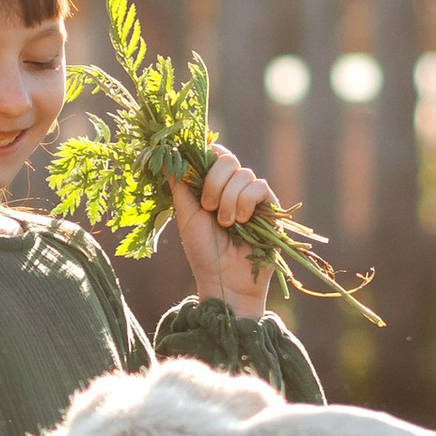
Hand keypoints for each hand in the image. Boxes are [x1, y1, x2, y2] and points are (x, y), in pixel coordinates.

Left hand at [169, 147, 275, 318]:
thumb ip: (180, 185)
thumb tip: (165, 155)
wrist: (225, 280)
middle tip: (209, 207)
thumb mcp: (186, 216)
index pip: (213, 155)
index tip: (194, 174)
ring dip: (229, 199)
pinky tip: (242, 221)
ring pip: (243, 173)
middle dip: (214, 182)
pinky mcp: (270, 207)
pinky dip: (246, 202)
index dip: (205, 157)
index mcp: (213, 186)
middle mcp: (233, 187)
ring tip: (226, 223)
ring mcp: (252, 196)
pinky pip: (259, 187)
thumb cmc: (203, 252)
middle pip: (227, 159)